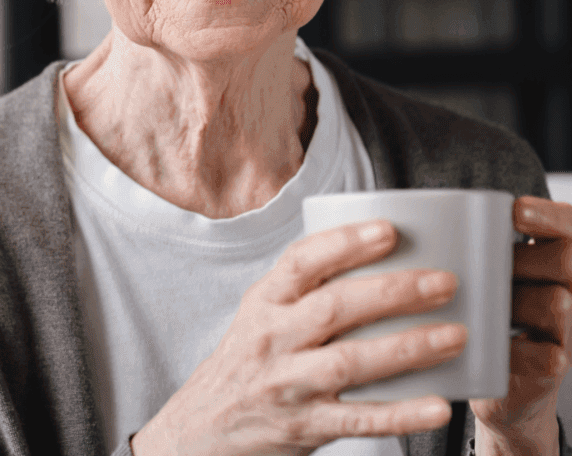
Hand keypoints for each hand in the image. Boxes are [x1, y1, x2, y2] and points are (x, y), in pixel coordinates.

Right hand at [131, 220, 466, 455]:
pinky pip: (359, 419)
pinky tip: (439, 404)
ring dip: (408, 347)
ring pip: (351, 361)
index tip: (389, 230)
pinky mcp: (304, 427)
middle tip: (444, 281)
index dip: (344, 243)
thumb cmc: (246, 363)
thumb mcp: (260, 317)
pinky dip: (401, 414)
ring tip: (455, 334)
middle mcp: (272, 339)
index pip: (300, 262)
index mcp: (262, 303)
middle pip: (334, 307)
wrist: (203, 429)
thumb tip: (377, 258)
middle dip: (394, 292)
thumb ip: (303, 292)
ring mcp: (288, 385)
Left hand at [469, 195, 571, 454]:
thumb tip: (411, 213)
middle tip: (489, 265)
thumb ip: (465, 247)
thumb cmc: (477, 308)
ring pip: (557, 302)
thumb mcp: (475, 272)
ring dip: (516, 302)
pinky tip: (488, 345)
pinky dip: (512, 349)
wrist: (489, 376)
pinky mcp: (553, 368)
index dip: (551, 217)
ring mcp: (567, 331)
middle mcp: (570, 289)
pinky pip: (545, 355)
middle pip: (563, 259)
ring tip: (484, 306)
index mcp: (553, 259)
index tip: (515, 211)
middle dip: (522, 258)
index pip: (569, 226)